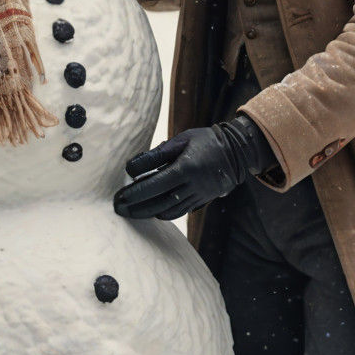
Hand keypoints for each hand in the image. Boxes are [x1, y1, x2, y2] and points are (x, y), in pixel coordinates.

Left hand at [113, 116, 275, 220]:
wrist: (236, 152)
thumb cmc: (205, 141)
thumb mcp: (180, 140)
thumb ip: (155, 155)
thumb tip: (131, 168)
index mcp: (185, 168)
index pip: (154, 185)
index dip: (134, 193)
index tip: (119, 196)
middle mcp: (192, 186)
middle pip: (158, 203)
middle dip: (136, 208)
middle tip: (118, 208)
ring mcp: (198, 196)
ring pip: (168, 211)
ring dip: (147, 213)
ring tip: (129, 211)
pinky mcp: (201, 201)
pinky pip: (179, 212)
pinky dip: (163, 214)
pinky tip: (151, 211)